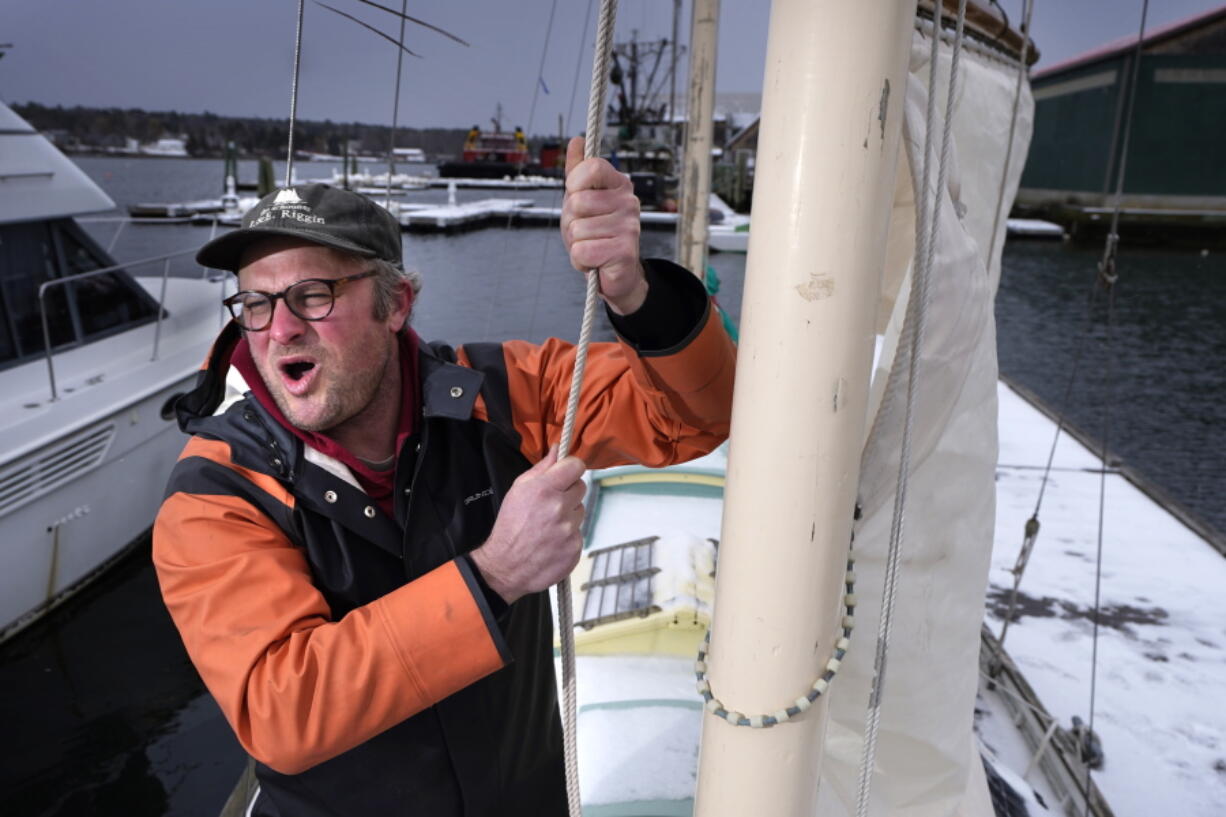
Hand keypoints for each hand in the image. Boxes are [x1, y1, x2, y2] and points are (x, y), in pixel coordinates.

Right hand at [469, 445, 586, 603]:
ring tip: (548, 525)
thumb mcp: (519, 489)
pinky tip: (552, 540)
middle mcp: (559, 508)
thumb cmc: (510, 525)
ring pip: (580, 511)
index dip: (571, 468)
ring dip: (568, 514)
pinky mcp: (575, 547)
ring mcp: (569, 529)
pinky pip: (578, 532)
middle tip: (551, 503)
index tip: (566, 474)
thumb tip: (559, 448)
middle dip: (568, 492)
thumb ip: (542, 468)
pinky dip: (568, 535)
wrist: (505, 566)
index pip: (577, 466)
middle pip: (581, 487)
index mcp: (544, 489)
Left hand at [560, 136, 647, 314]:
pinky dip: (581, 260)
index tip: (578, 196)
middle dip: (572, 221)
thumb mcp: (581, 201)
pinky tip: (595, 260)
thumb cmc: (596, 235)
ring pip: (577, 229)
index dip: (575, 183)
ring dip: (576, 243)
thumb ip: (578, 172)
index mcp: (618, 184)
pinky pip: (582, 250)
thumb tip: (577, 142)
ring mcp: (629, 226)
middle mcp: (628, 202)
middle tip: (586, 230)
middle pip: (577, 202)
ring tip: (593, 246)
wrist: (615, 274)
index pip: (592, 167)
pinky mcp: (625, 251)